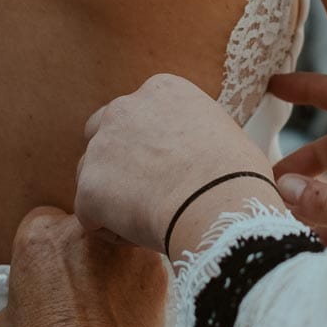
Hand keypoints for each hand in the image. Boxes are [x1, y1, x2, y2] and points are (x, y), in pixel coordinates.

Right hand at [0, 208, 167, 326]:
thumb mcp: (8, 319)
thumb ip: (20, 289)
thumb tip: (28, 294)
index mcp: (40, 235)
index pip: (44, 222)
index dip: (50, 247)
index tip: (55, 264)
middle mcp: (82, 231)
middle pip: (84, 226)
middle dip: (82, 249)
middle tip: (81, 283)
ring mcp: (122, 245)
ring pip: (117, 243)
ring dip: (112, 262)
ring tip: (106, 298)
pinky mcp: (153, 266)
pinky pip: (143, 266)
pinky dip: (137, 282)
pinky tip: (127, 308)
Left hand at [75, 74, 268, 251]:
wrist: (221, 205)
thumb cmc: (237, 176)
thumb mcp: (222, 130)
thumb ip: (193, 131)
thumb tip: (196, 150)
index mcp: (160, 90)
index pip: (139, 114)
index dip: (151, 146)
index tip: (172, 170)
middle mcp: (124, 108)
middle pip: (102, 134)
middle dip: (118, 162)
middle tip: (149, 192)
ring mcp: (101, 147)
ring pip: (93, 176)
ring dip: (114, 197)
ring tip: (153, 218)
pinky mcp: (88, 188)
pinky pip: (91, 215)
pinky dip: (111, 230)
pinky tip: (143, 236)